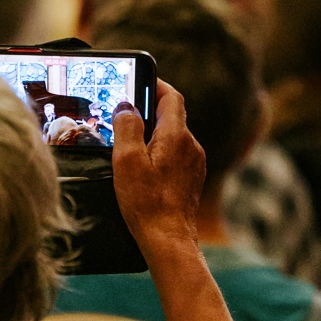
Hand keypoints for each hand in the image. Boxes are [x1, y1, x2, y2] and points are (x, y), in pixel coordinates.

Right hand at [112, 80, 206, 250]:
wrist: (169, 240)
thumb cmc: (146, 202)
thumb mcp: (127, 160)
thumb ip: (127, 127)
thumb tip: (126, 106)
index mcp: (176, 136)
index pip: (171, 96)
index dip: (155, 85)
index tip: (139, 80)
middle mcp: (190, 146)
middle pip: (172, 116)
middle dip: (150, 110)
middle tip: (126, 112)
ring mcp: (194, 163)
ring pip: (174, 137)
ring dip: (155, 134)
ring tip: (130, 144)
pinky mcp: (192, 179)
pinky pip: (176, 155)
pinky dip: (161, 153)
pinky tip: (144, 168)